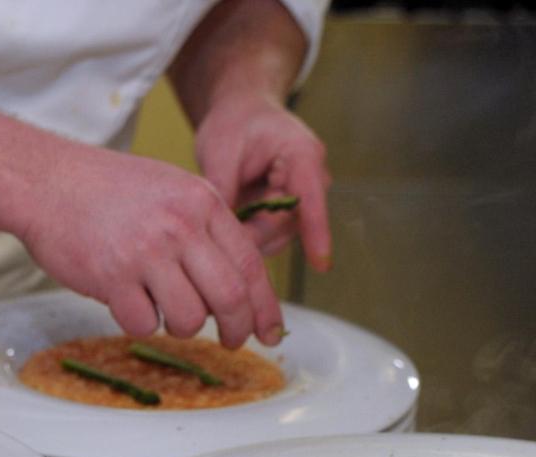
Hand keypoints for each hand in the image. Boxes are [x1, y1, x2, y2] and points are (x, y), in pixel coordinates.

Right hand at [12, 144, 283, 348]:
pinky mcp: (112, 277)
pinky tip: (126, 302)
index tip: (269, 331)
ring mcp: (146, 252)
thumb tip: (233, 282)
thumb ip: (203, 227)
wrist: (46, 181)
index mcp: (202, 202)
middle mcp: (180, 226)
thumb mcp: (170, 189)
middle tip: (232, 342)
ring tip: (161, 310)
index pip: (250, 264)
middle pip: (229, 297)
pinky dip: (139, 323)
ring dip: (181, 327)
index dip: (265, 306)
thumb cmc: (104, 189)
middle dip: (237, 329)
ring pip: (189, 319)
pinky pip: (144, 324)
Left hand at [192, 92, 330, 269]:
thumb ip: (223, 189)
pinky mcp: (284, 213)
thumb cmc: (235, 123)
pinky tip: (222, 229)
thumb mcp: (220, 149)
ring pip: (275, 237)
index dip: (316, 233)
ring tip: (215, 226)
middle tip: (214, 238)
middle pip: (288, 226)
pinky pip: (266, 236)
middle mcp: (310, 181)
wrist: (240, 115)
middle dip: (252, 237)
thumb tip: (217, 229)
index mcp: (303, 156)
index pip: (313, 200)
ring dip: (246, 239)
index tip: (321, 264)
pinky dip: (244, 237)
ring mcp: (299, 200)